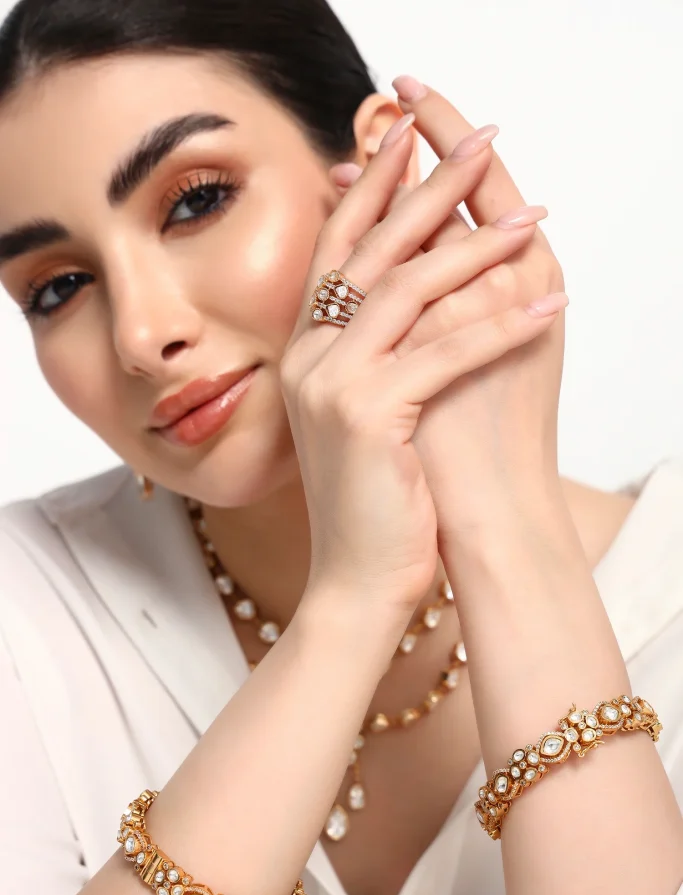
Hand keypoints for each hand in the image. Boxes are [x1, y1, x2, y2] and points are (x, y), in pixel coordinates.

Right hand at [281, 115, 564, 610]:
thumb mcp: (361, 411)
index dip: (374, 187)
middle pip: (372, 250)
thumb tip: (408, 296)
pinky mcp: (368, 417)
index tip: (412, 138)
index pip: (338, 247)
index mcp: (304, 350)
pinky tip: (547, 304)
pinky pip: (444, 353)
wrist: (353, 578)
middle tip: (482, 140)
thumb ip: (369, 351)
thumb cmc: (371, 498)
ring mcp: (332, 384)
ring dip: (478, 250)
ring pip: (408, 291)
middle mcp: (308, 356)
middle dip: (430, 189)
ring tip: (536, 219)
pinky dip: (500, 326)